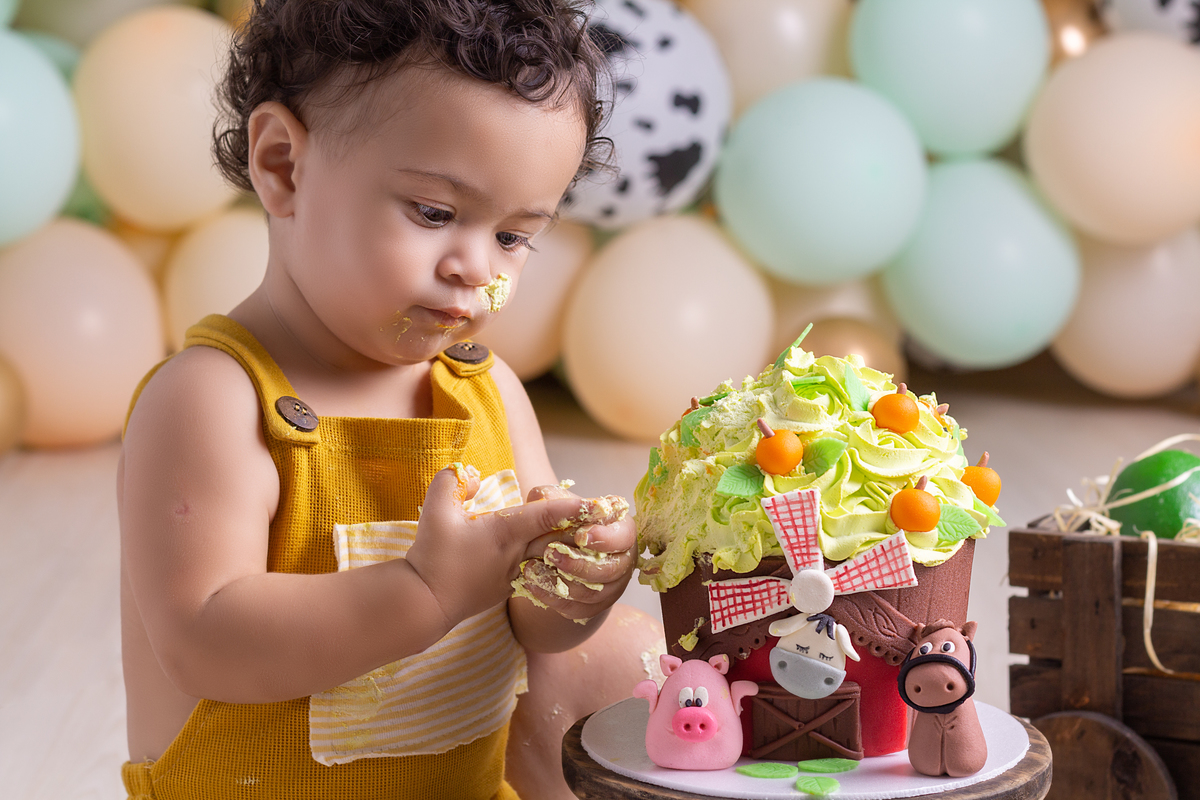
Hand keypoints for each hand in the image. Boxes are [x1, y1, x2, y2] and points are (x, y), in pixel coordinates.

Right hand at [405, 466, 611, 627]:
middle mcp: (517, 554)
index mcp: (506, 532)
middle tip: (599, 519)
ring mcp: (514, 576)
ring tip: (581, 540)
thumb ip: (452, 482)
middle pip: (557, 538)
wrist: (424, 603)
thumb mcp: (435, 510)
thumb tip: (472, 474)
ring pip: (548, 559)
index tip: (594, 501)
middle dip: (578, 528)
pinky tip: (551, 561)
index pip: (547, 515)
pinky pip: (534, 575)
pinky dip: (545, 566)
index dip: (571, 506)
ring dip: (564, 549)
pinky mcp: (505, 590)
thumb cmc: (431, 555)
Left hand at [514, 484, 636, 622]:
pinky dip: (554, 600)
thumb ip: (551, 498)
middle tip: (550, 554)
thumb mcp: (554, 502)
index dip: (605, 538)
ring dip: (563, 583)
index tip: (581, 535)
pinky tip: (533, 586)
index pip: (625, 536)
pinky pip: (579, 609)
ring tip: (533, 570)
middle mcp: (623, 559)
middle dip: (579, 563)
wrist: (553, 551)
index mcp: (622, 529)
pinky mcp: (595, 606)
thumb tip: (547, 499)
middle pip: (612, 569)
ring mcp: (612, 586)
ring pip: (595, 593)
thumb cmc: (560, 521)